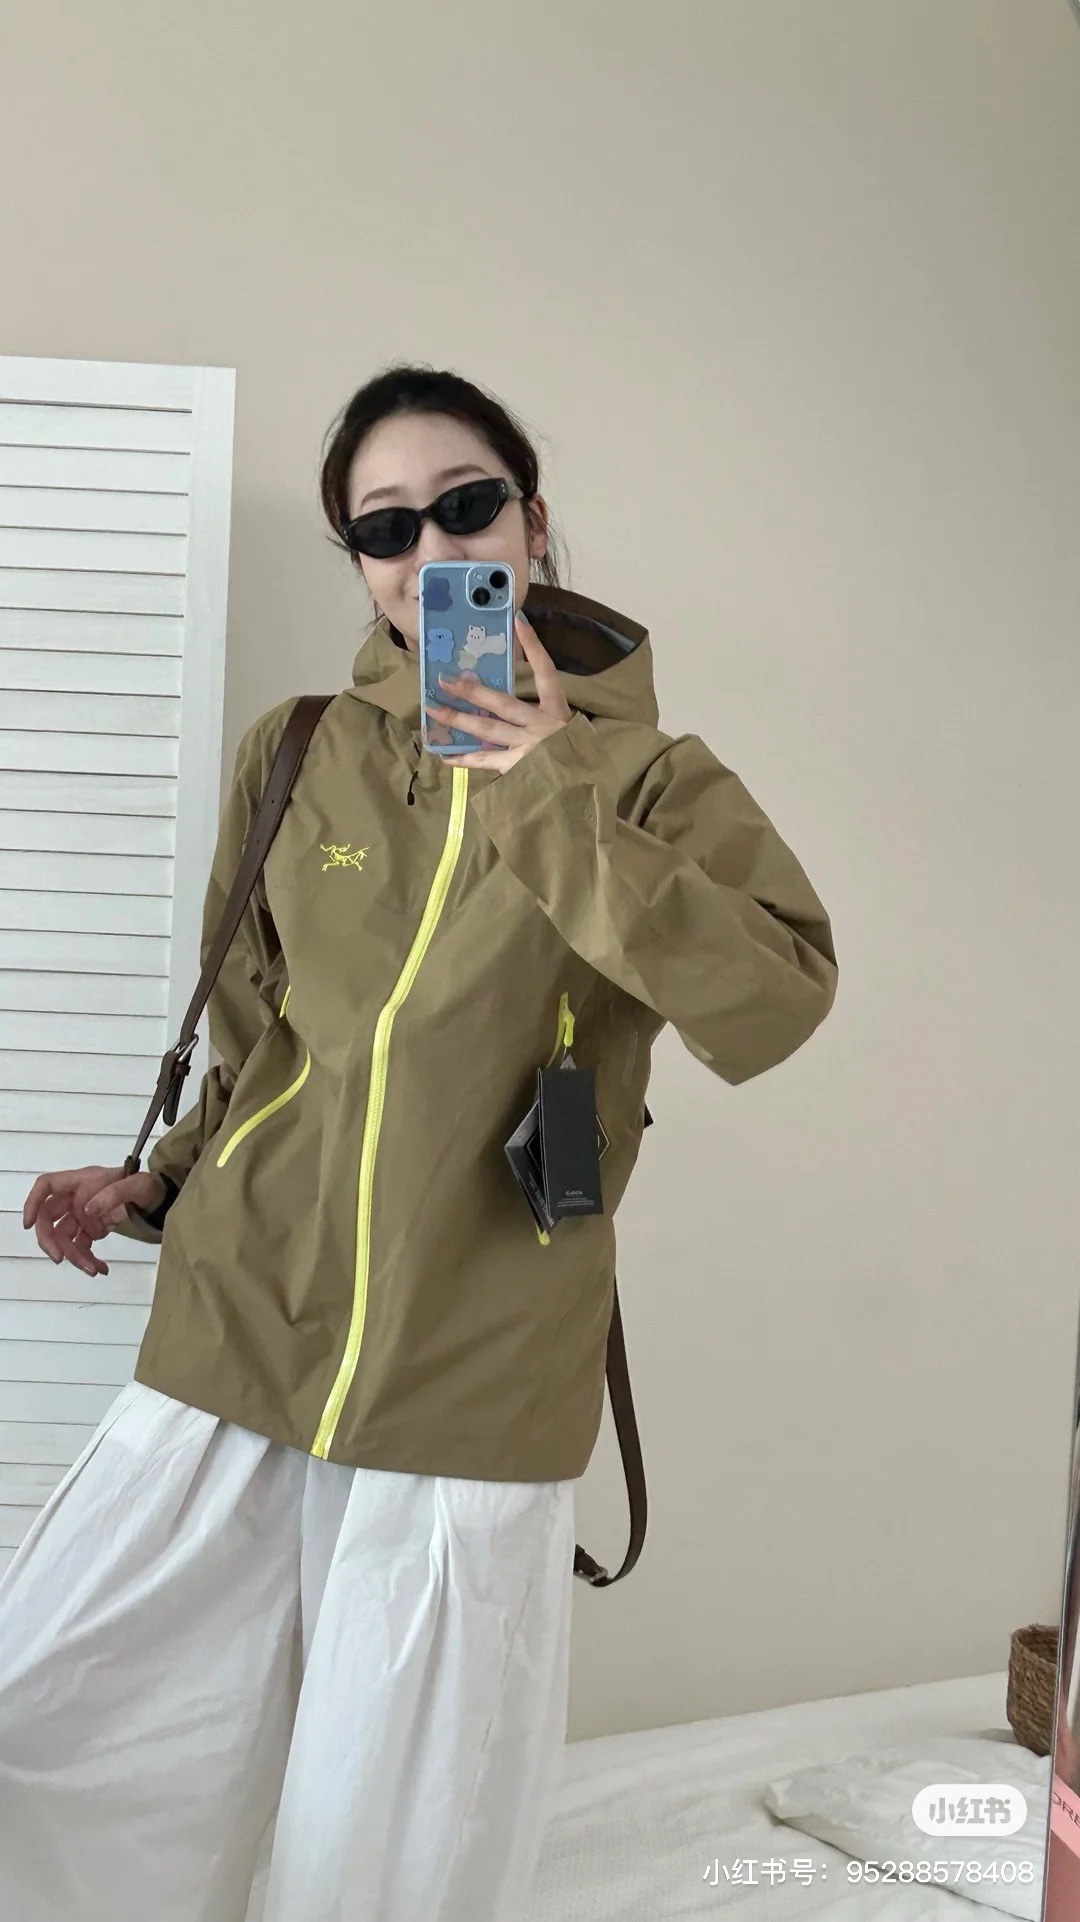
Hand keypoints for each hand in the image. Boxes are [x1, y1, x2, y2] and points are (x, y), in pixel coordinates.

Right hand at [22, 1166, 167, 1276]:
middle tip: (60, 1259)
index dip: (33, 1202)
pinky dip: (88, 1260)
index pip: (46, 1185)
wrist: (159, 1199)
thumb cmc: (147, 1185)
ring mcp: (82, 1214)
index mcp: (81, 1181)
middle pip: (49, 1218)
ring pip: (65, 1238)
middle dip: (51, 1241)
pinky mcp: (92, 1229)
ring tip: (93, 1271)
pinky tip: (101, 1269)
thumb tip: (88, 1210)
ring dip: (74, 1256)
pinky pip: (81, 1246)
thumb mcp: (136, 1185)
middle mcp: (76, 1198)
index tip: (28, 1223)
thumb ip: (114, 1194)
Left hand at [429, 611, 571, 771]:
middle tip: (444, 679)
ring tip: (433, 710)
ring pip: (488, 731)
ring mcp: (528, 748)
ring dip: (458, 720)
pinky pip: (486, 762)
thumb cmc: (570, 749)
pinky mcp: (517, 769)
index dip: (533, 646)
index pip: (546, 671)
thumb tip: (513, 670)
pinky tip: (445, 754)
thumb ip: (540, 699)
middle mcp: (541, 726)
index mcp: (557, 709)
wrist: (581, 785)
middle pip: (502, 703)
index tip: (518, 622)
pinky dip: (465, 759)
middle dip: (471, 691)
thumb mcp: (562, 719)